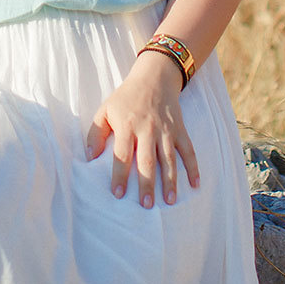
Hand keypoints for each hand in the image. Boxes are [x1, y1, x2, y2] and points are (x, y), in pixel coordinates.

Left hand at [84, 51, 200, 208]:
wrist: (154, 77)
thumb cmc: (126, 98)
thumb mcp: (105, 110)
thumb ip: (95, 133)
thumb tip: (89, 157)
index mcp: (127, 126)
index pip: (122, 155)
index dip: (119, 175)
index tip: (117, 194)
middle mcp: (147, 129)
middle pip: (147, 161)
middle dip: (147, 184)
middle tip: (146, 205)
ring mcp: (166, 130)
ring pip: (169, 159)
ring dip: (170, 181)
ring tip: (169, 201)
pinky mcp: (180, 129)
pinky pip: (189, 150)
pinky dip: (193, 167)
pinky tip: (195, 184)